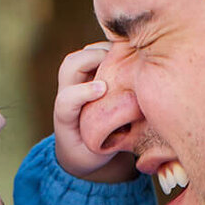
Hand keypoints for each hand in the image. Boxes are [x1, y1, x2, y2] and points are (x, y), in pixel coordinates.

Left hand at [53, 43, 137, 183]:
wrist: (79, 150)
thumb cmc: (92, 153)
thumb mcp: (100, 154)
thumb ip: (114, 138)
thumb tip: (138, 113)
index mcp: (66, 119)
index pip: (66, 101)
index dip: (82, 92)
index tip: (103, 89)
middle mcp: (68, 94)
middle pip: (70, 65)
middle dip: (93, 59)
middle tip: (119, 65)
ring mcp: (77, 82)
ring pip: (82, 54)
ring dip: (104, 51)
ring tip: (127, 58)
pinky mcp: (88, 74)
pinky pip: (96, 52)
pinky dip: (112, 50)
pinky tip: (131, 57)